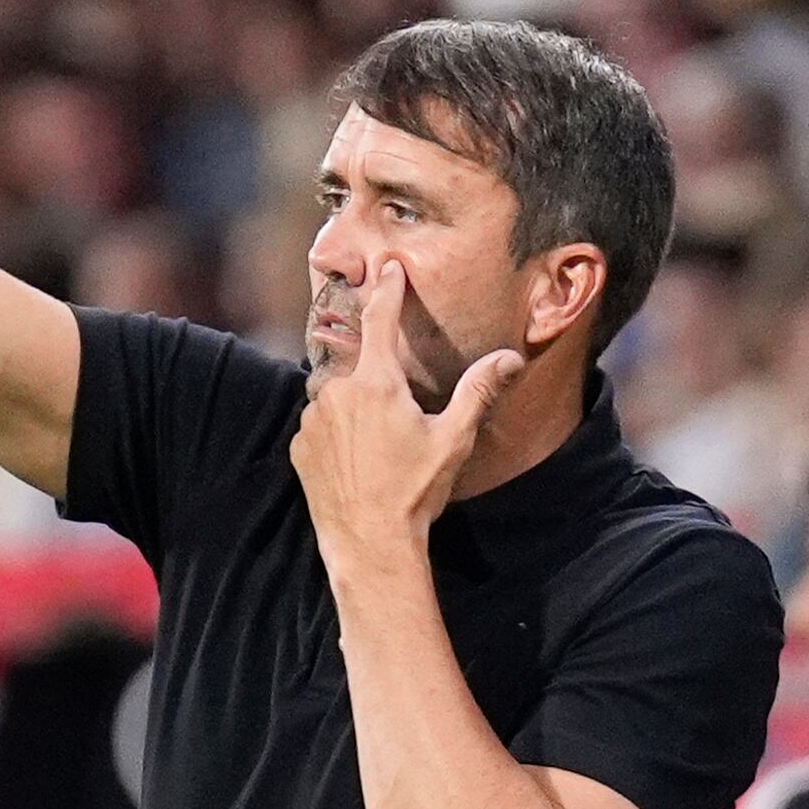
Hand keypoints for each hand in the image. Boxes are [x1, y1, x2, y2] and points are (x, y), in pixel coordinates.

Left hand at [289, 259, 523, 571]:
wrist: (369, 542)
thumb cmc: (415, 490)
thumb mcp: (454, 438)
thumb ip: (478, 391)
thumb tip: (509, 358)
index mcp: (377, 383)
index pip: (381, 320)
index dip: (386, 290)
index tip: (387, 266)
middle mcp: (337, 393)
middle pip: (358, 366)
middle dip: (377, 380)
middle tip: (397, 420)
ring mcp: (312, 420)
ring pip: (335, 397)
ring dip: (355, 409)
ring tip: (380, 449)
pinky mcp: (299, 446)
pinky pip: (319, 426)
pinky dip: (336, 434)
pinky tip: (357, 462)